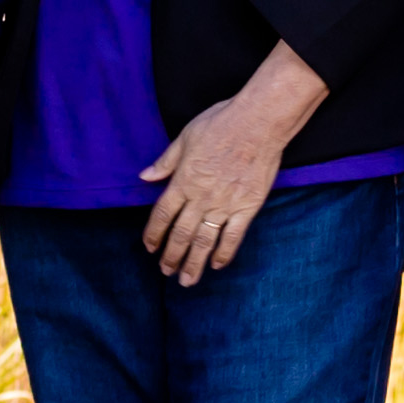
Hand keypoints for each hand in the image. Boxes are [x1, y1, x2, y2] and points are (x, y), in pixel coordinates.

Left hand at [140, 44, 326, 285]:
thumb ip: (166, 162)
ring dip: (193, 263)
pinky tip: (217, 265)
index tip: (150, 247)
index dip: (154, 233)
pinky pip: (233, 236)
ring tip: (186, 280)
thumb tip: (145, 176)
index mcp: (183, 180)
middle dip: (171, 255)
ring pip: (204, 241)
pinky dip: (224, 253)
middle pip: (181, 233)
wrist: (258, 122)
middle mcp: (201, 197)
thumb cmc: (221, 124)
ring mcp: (225, 204)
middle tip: (166, 271)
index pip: (163, 214)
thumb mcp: (185, 138)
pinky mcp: (247, 207)